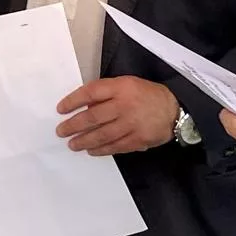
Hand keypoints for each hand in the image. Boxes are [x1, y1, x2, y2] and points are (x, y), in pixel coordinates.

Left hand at [55, 76, 178, 155]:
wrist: (174, 108)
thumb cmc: (146, 94)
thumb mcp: (126, 84)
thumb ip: (106, 93)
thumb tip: (83, 106)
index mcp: (120, 87)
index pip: (90, 93)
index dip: (73, 101)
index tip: (60, 109)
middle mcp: (124, 105)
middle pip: (93, 116)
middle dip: (73, 125)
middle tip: (61, 131)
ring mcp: (131, 124)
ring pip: (102, 134)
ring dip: (84, 141)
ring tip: (72, 144)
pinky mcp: (138, 140)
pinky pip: (115, 146)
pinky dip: (101, 150)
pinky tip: (91, 151)